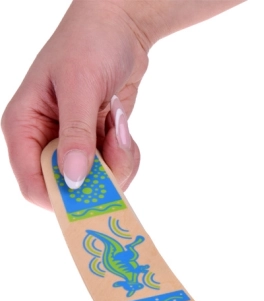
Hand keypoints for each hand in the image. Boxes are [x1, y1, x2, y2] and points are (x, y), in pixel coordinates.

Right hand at [1, 1, 149, 208]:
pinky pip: (114, 164)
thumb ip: (77, 135)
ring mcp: (73, 141)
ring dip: (119, 159)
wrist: (120, 27)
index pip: (33, 184)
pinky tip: (122, 123)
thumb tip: (73, 178)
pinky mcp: (97, 139)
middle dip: (102, 173)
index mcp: (24, 127)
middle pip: (72, 186)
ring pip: (98, 178)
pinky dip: (126, 151)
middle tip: (118, 143)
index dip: (62, 197)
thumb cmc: (89, 44)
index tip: (95, 192)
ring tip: (120, 123)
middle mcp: (45, 139)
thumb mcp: (80, 87)